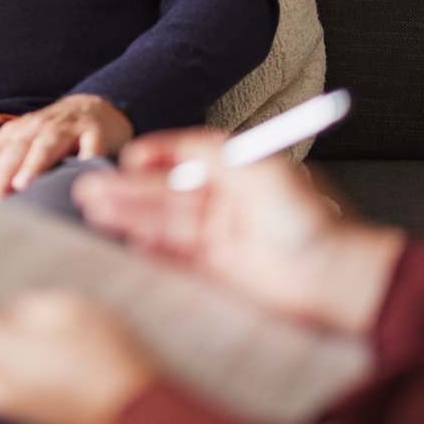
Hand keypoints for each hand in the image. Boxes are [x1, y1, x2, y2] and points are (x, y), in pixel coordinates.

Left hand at [0, 95, 132, 203]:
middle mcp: (35, 128)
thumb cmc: (52, 136)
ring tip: (22, 185)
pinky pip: (90, 146)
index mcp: (14, 134)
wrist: (95, 108)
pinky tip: (79, 173)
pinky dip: (84, 158)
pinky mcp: (95, 133)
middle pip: (13, 152)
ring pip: (46, 144)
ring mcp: (66, 128)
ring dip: (33, 163)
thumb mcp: (19, 147)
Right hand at [72, 128, 401, 334]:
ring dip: (129, 216)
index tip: (127, 158)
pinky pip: (173, 258)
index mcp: (238, 174)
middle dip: (128, 191)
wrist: (333, 277)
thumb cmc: (306, 220)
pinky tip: (124, 241)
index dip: (155, 158)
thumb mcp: (255, 167)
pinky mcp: (218, 274)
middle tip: (90, 187)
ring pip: (164, 224)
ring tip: (94, 208)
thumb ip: (208, 152)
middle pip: (166, 194)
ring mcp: (220, 240)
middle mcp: (227, 205)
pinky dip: (147, 250)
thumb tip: (166, 146)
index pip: (186, 160)